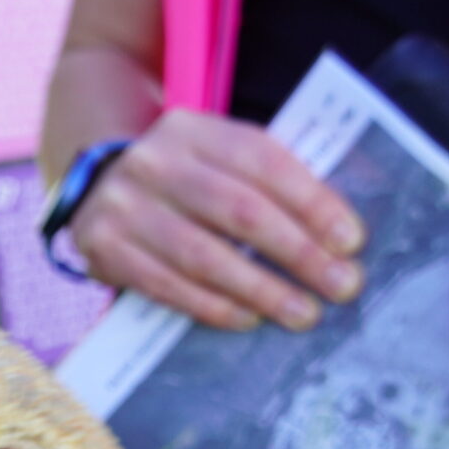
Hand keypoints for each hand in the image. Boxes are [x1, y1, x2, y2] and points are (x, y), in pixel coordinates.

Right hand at [67, 110, 367, 330]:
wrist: (97, 188)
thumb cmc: (184, 181)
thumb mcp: (218, 159)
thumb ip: (268, 181)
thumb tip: (338, 232)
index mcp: (192, 129)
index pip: (263, 161)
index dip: (312, 202)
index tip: (350, 241)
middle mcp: (153, 163)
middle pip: (238, 211)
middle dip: (297, 252)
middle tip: (341, 284)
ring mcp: (123, 208)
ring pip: (203, 256)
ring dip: (261, 290)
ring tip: (302, 313)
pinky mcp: (104, 250)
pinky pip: (167, 286)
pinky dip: (213, 306)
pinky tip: (249, 318)